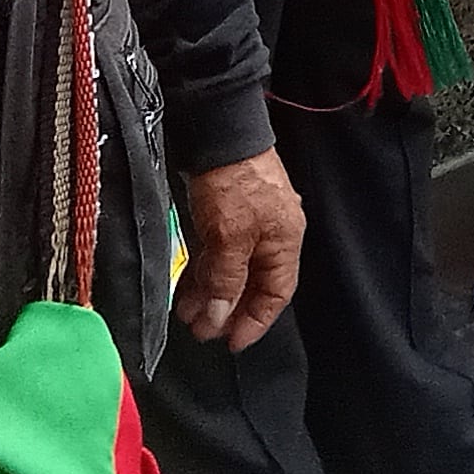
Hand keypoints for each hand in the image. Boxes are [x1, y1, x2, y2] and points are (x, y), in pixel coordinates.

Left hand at [179, 146, 304, 350]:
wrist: (218, 130)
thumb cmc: (233, 181)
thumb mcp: (229, 237)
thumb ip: (227, 279)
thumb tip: (221, 316)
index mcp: (285, 241)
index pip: (277, 294)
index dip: (256, 321)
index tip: (231, 343)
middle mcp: (272, 234)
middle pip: (254, 284)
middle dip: (228, 310)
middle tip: (201, 331)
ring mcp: (250, 222)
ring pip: (234, 269)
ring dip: (213, 294)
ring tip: (188, 313)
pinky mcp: (229, 212)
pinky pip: (221, 252)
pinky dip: (207, 272)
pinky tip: (188, 287)